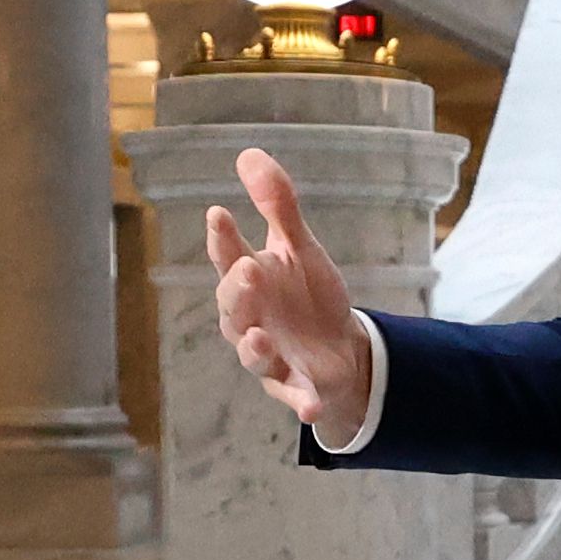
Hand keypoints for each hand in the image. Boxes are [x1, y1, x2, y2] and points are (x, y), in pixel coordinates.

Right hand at [204, 148, 372, 432]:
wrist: (341, 347)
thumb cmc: (309, 295)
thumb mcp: (299, 247)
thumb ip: (277, 205)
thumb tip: (249, 153)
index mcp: (250, 281)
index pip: (229, 257)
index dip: (223, 239)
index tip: (219, 214)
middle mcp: (252, 320)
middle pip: (235, 308)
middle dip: (238, 292)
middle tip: (248, 269)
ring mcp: (271, 356)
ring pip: (253, 355)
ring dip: (254, 347)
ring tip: (260, 337)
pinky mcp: (295, 385)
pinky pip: (294, 395)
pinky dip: (300, 401)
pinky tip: (311, 406)